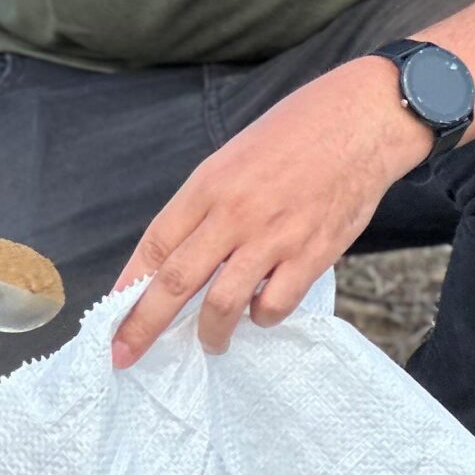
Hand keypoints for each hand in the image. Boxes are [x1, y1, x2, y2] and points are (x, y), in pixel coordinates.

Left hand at [111, 57, 433, 362]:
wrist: (361, 120)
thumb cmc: (299, 132)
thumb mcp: (237, 155)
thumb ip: (210, 202)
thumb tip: (182, 252)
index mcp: (210, 184)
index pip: (156, 243)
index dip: (130, 285)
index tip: (113, 314)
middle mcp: (235, 213)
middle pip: (176, 282)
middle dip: (144, 325)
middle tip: (125, 354)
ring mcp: (273, 237)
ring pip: (223, 304)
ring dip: (210, 334)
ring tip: (211, 343)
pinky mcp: (312, 254)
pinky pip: (275, 305)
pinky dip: (263, 317)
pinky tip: (263, 310)